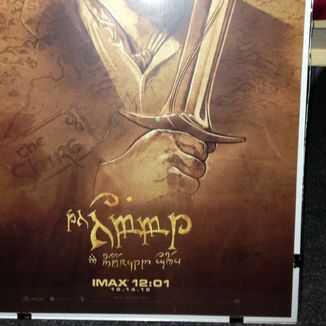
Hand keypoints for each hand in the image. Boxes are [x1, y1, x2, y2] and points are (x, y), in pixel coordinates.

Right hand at [94, 129, 209, 203]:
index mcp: (166, 136)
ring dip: (191, 180)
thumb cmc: (135, 162)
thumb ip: (177, 142)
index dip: (199, 153)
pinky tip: (172, 188)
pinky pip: (190, 186)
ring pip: (198, 173)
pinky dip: (185, 190)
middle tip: (182, 171)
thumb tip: (209, 147)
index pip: (198, 142)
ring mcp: (169, 165)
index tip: (193, 158)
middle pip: (200, 159)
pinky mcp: (167, 182)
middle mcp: (169, 148)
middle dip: (195, 167)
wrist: (116, 180)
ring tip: (177, 181)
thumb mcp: (152, 142)